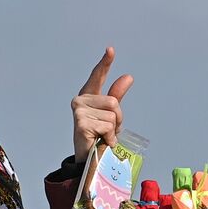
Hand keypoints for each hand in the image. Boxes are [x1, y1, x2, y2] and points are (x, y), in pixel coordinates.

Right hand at [72, 47, 133, 163]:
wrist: (88, 160)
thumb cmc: (98, 136)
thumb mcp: (111, 115)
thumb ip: (117, 95)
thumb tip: (129, 76)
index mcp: (87, 96)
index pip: (97, 76)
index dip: (105, 63)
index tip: (111, 49)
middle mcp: (79, 101)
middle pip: (113, 101)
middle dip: (117, 119)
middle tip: (108, 131)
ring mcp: (78, 112)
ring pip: (112, 114)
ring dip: (113, 130)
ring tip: (103, 137)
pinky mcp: (81, 124)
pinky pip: (108, 126)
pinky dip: (109, 137)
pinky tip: (100, 142)